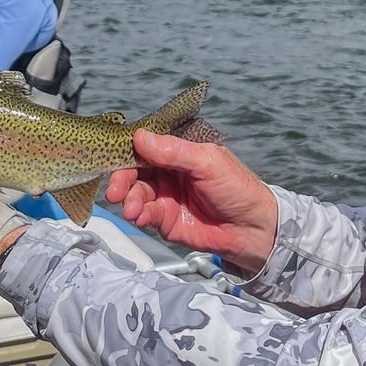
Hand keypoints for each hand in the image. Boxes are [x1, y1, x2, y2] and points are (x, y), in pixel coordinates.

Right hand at [105, 129, 276, 275]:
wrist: (253, 229)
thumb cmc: (238, 188)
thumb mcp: (207, 162)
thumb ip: (173, 151)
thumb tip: (140, 136)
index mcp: (179, 151)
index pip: (146, 146)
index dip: (127, 151)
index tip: (112, 157)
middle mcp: (168, 171)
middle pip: (134, 170)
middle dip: (121, 180)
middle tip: (115, 191)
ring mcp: (165, 195)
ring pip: (136, 193)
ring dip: (129, 200)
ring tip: (132, 208)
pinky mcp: (165, 220)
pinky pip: (145, 214)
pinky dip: (139, 214)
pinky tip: (140, 216)